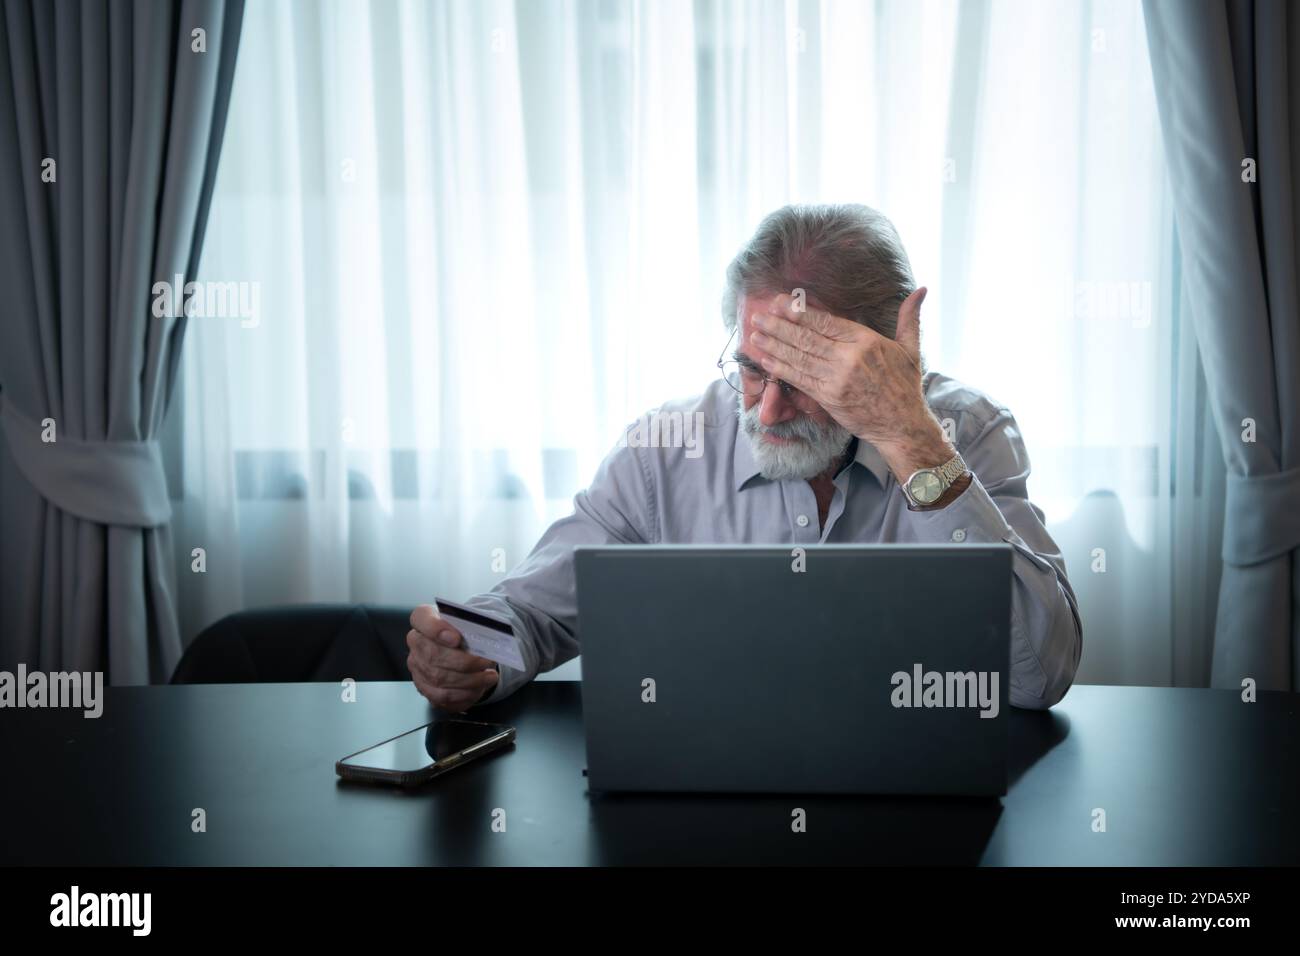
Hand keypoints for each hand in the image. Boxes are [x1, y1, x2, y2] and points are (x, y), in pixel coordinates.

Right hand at [407, 604, 499, 711]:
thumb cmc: (465, 631)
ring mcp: (416, 665)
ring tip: (490, 677)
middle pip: (433, 654)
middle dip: (465, 662)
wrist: (461, 648)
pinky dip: (463, 694)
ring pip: (439, 677)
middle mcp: (416, 641)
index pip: (421, 617)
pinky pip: (441, 695)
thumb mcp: (470, 621)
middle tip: (488, 662)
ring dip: (469, 680)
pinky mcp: (423, 686)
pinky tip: (478, 688)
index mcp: (424, 618)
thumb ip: (472, 625)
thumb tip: (487, 637)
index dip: (436, 629)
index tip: (457, 638)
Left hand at [747, 287, 953, 475]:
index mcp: (866, 341)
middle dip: (779, 326)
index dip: (800, 311)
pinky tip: (765, 360)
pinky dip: (780, 369)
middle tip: (758, 316)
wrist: (902, 425)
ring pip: (799, 358)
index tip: (780, 301)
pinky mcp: (827, 398)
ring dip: (773, 346)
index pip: (826, 321)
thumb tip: (921, 289)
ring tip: (755, 335)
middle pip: (806, 338)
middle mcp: (848, 358)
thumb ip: (909, 317)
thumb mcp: (911, 348)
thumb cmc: (906, 386)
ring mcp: (836, 379)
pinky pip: (799, 380)